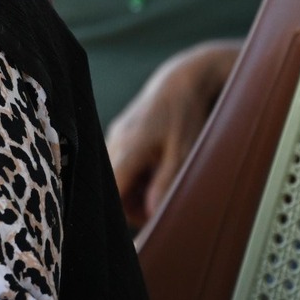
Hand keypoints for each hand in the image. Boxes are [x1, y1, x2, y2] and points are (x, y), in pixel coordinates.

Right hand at [107, 39, 241, 227]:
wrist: (183, 80)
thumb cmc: (186, 116)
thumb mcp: (184, 153)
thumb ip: (165, 184)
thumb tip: (152, 212)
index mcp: (129, 149)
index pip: (114, 193)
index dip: (127, 212)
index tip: (150, 219)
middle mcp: (115, 142)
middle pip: (112, 187)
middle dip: (133, 201)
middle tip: (161, 202)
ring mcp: (115, 135)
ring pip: (115, 175)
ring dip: (135, 185)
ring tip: (162, 179)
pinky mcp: (119, 132)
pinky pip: (120, 160)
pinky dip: (135, 170)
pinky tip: (155, 164)